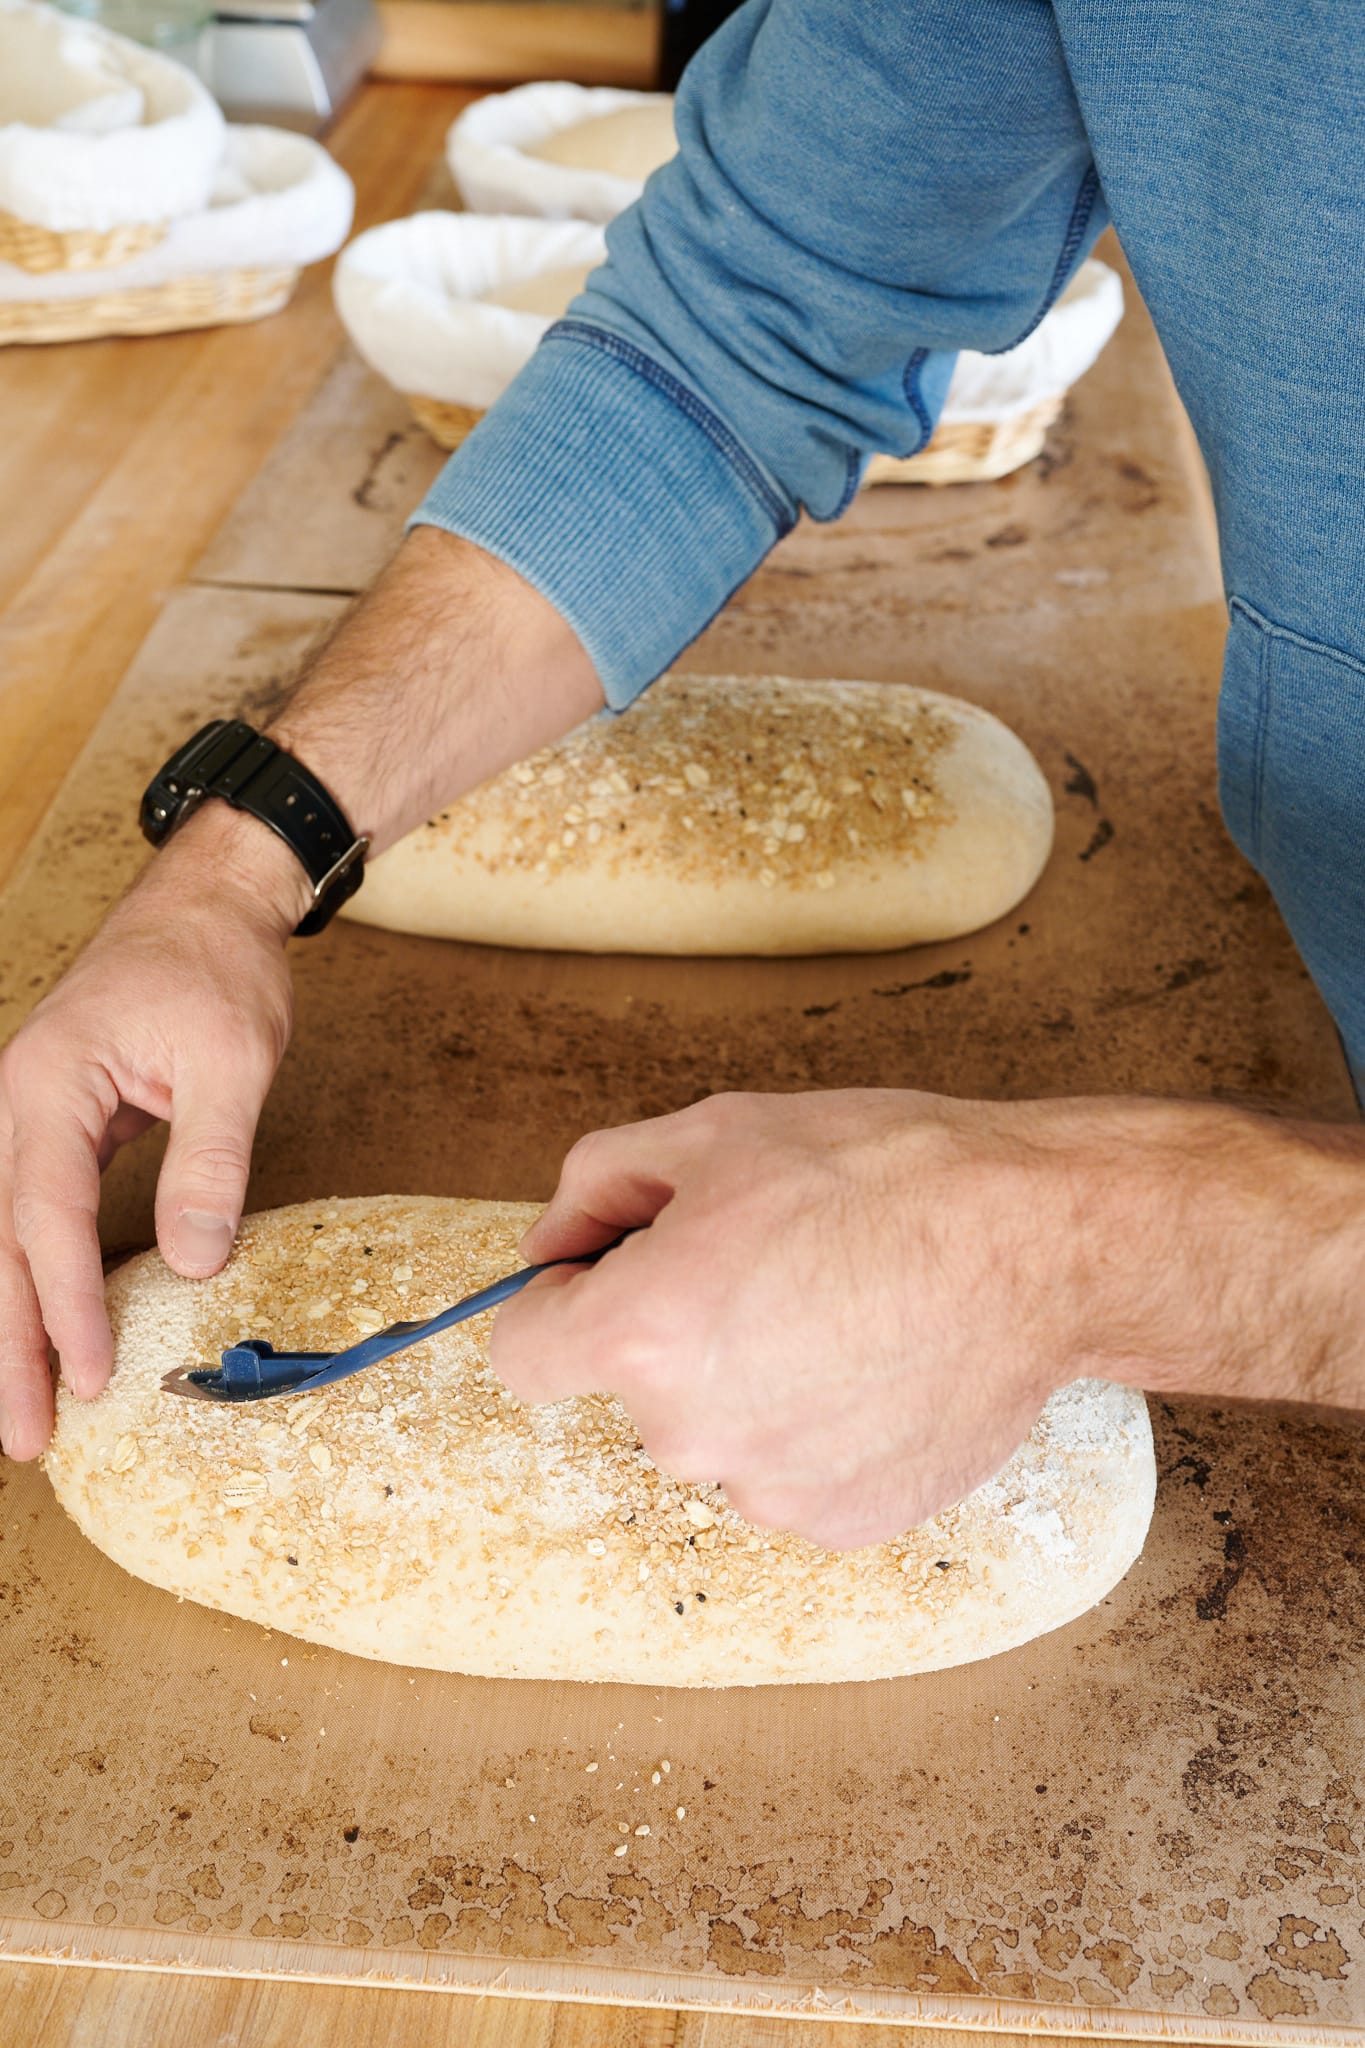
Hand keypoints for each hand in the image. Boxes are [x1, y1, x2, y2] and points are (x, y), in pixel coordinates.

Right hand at [0, 806, 305, 1459]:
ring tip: (19, 1411)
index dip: (68, 1305)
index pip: (48, 1217)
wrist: (206, 903)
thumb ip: (210, 1160)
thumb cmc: (217, 967)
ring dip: (8, 1324)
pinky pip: (25, 1217)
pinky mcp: (52, 1126)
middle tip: (24, 1439)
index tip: (87, 1378)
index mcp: (48, 1085)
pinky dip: (27, 1279)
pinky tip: (34, 1330)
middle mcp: (15, 1104)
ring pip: (0, 1238)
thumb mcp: (232, 1060)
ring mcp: (25, 1115)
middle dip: (8, 1346)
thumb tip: (194, 1262)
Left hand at [492, 1090, 1364, 1547]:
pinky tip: (876, 1363)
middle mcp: (689, 1433)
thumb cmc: (883, 1174)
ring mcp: (768, 1489)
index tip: (619, 1270)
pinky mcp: (840, 1522)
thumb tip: (550, 1248)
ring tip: (840, 1310)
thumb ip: (596, 1185)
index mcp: (640, 1335)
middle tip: (770, 1263)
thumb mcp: (714, 1131)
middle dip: (673, 1330)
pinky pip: (786, 1472)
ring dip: (748, 1382)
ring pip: (714, 1433)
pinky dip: (814, 1427)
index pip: (521, 1352)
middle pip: (631, 1389)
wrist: (1039, 1243)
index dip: (564, 1299)